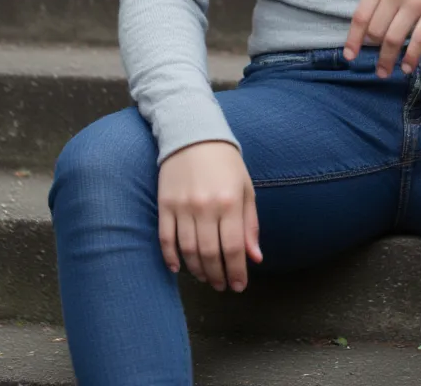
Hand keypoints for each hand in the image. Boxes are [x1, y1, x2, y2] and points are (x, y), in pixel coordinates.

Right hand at [157, 140, 262, 292]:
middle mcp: (206, 206)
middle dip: (217, 275)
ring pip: (188, 250)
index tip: (238, 286)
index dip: (236, 272)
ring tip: (206, 277)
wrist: (193, 135)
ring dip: (197, 270)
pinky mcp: (165, 205)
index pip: (233, 248)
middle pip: (209, 253)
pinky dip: (171, 257)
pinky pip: (165, 239)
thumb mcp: (245, 188)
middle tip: (221, 285)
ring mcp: (183, 206)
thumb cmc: (225, 163)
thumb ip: (249, 224)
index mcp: (230, 202)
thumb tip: (255, 257)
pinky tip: (178, 268)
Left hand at [344, 0, 420, 77]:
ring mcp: (416, 2)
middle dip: (373, 51)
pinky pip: (419, 41)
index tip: (349, 55)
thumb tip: (370, 23)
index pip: (361, 16)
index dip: (353, 39)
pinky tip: (407, 67)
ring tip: (385, 72)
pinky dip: (410, 57)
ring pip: (394, 39)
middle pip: (376, 31)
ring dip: (387, 60)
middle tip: (375, 64)